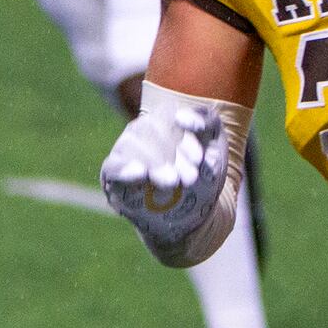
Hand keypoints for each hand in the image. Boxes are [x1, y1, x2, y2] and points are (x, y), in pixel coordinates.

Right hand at [100, 105, 226, 249]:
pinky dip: (124, 169)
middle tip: (191, 178)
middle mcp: (141, 130)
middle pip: (149, 129)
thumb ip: (207, 121)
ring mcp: (125, 151)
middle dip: (171, 153)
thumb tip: (182, 118)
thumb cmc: (204, 172)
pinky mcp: (113, 177)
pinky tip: (141, 174)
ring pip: (131, 144)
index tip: (199, 158)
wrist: (194, 214)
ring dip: (154, 163)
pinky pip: (112, 167)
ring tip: (173, 183)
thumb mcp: (215, 143)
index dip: (183, 134)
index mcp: (164, 118)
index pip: (168, 114)